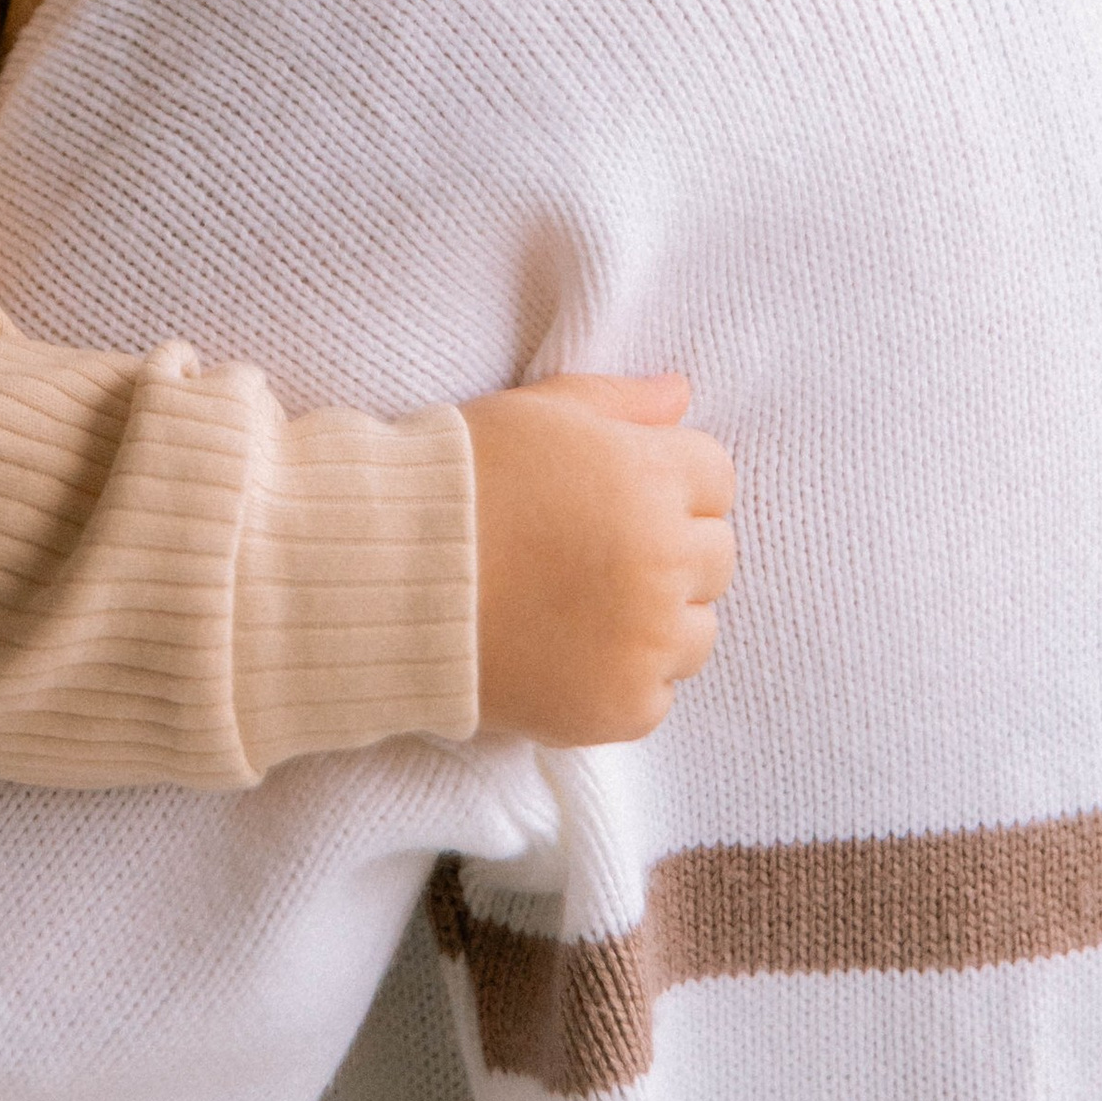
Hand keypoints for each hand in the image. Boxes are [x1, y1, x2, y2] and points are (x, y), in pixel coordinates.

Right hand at [460, 372, 735, 745]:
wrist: (385, 578)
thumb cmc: (457, 480)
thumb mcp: (536, 412)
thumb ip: (620, 401)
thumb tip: (681, 394)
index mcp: (650, 478)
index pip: (716, 479)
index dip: (666, 481)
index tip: (614, 495)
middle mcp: (662, 560)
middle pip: (716, 556)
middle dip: (668, 549)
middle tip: (594, 553)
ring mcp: (646, 641)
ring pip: (696, 631)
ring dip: (654, 620)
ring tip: (579, 607)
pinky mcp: (621, 706)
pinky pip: (656, 694)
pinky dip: (620, 679)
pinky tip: (565, 653)